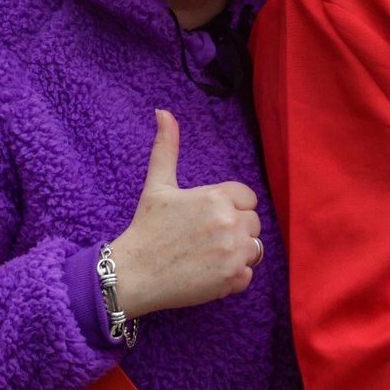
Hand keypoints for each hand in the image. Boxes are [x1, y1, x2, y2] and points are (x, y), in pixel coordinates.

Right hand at [109, 111, 260, 319]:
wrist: (134, 274)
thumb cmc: (146, 228)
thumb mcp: (158, 185)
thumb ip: (167, 148)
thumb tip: (163, 112)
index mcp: (216, 196)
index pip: (248, 198)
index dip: (231, 208)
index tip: (207, 219)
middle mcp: (229, 221)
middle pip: (254, 224)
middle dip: (235, 231)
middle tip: (204, 240)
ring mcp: (233, 251)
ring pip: (254, 249)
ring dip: (237, 254)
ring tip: (207, 256)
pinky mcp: (233, 278)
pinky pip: (247, 276)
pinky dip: (231, 278)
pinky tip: (206, 274)